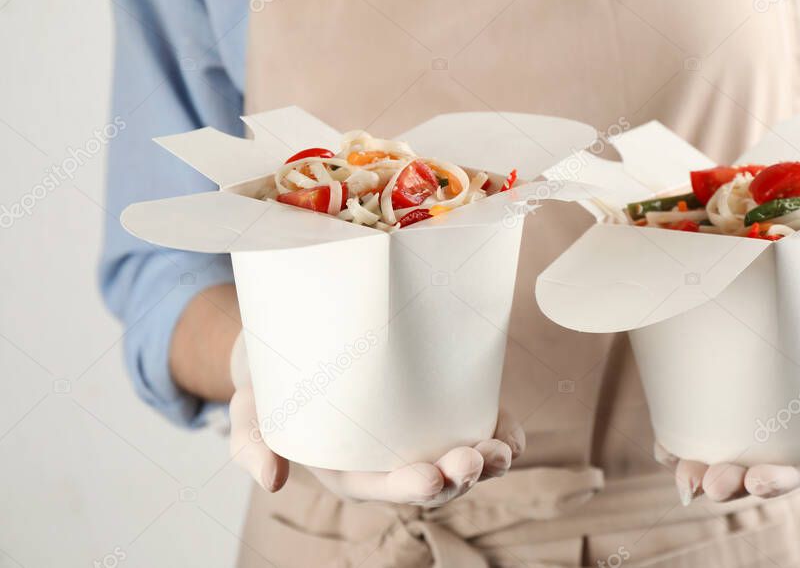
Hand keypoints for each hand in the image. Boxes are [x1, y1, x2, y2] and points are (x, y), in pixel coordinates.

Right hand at [228, 334, 524, 505]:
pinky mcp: (441, 408)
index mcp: (350, 471)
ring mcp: (420, 436)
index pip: (383, 488)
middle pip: (433, 481)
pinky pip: (476, 429)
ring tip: (504, 450)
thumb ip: (251, 445)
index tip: (431, 477)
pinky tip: (512, 435)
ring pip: (461, 462)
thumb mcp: (251, 413)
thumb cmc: (274, 386)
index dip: (409, 488)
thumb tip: (271, 481)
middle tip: (476, 458)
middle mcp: (390, 461)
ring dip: (487, 462)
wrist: (296, 348)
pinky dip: (499, 434)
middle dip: (459, 476)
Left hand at [655, 335, 799, 503]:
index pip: (795, 471)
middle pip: (747, 473)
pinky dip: (674, 444)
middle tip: (711, 482)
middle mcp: (773, 440)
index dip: (778, 481)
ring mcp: (740, 424)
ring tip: (680, 470)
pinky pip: (689, 429)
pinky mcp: (715, 402)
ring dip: (695, 472)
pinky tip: (664, 448)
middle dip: (727, 484)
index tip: (760, 480)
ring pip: (713, 458)